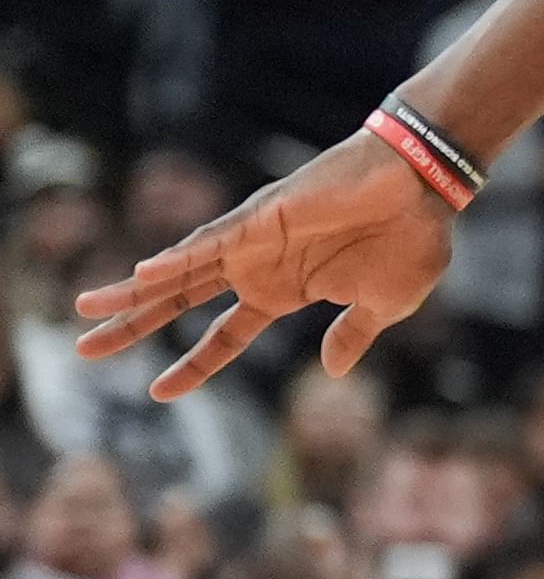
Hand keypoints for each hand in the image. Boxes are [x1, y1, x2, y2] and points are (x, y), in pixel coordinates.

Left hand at [72, 129, 455, 400]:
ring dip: (132, 292)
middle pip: (180, 302)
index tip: (158, 391)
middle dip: (133, 325)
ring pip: (179, 271)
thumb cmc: (412, 240)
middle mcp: (257, 268)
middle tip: (84, 351)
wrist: (424, 187)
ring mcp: (253, 243)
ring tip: (84, 309)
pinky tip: (143, 274)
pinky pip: (211, 242)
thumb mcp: (385, 306)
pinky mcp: (261, 219)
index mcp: (286, 292)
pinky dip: (177, 258)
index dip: (192, 365)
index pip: (226, 337)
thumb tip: (331, 371)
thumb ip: (353, 337)